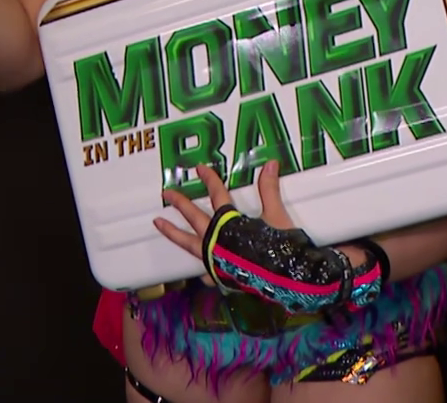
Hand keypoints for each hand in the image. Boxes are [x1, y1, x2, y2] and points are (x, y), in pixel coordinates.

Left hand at [158, 162, 366, 313]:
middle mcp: (217, 240)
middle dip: (180, 204)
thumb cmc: (281, 249)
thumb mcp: (277, 216)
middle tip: (166, 194)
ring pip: (188, 244)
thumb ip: (269, 190)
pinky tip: (199, 270)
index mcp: (229, 224)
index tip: (199, 169)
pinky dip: (199, 267)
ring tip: (158, 223)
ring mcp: (215, 260)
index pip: (217, 196)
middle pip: (194, 218)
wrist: (287, 282)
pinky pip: (203, 270)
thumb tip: (270, 163)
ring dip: (173, 232)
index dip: (209, 180)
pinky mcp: (220, 276)